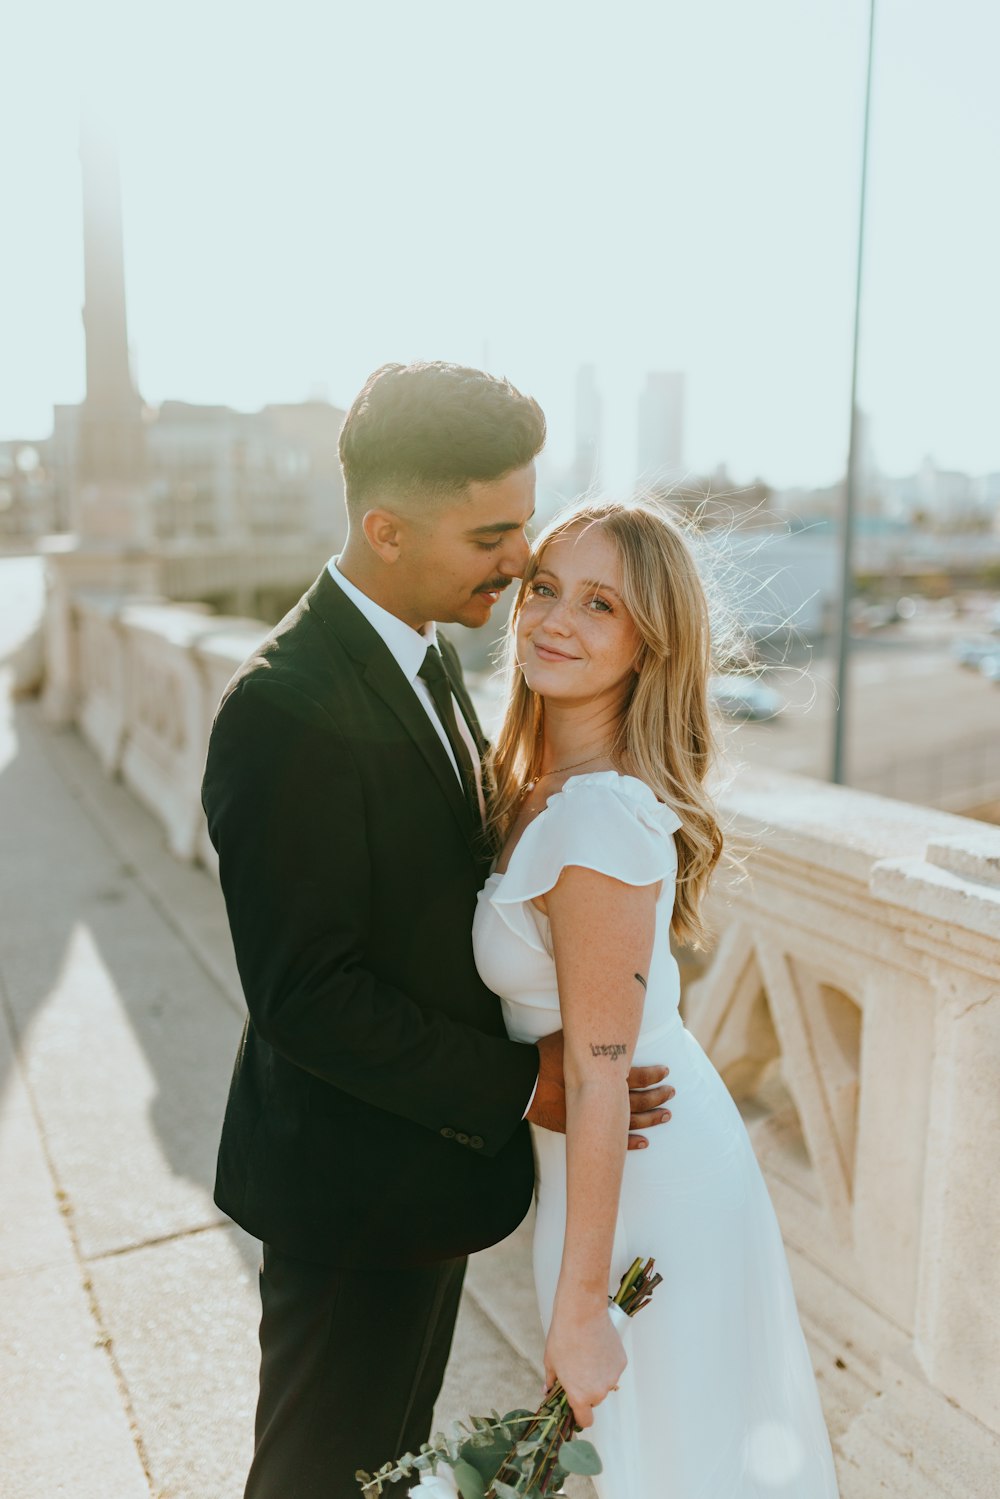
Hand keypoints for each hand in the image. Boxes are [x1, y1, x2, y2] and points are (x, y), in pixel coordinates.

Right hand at [526, 1034, 673, 1149]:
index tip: (667, 1072)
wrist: (523, 1084)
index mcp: (604, 1074)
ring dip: (651, 1119)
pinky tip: (644, 1142)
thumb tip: (601, 1015)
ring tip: (665, 1115)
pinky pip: (612, 1139)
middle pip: (640, 1099)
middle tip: (672, 1093)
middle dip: (658, 1096)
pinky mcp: (584, 1128)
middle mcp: (604, 1097)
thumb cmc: (544, 1058)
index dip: (655, 1074)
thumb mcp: (569, 1039)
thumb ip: (589, 1034)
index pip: (638, 1075)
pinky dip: (630, 1142)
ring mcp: (594, 1116)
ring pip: (631, 1120)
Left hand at [543, 1303, 625, 1429]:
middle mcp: (599, 1391)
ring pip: (606, 1383)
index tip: (577, 1408)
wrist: (581, 1313)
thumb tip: (547, 1390)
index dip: (580, 1416)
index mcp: (580, 1396)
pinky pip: (613, 1368)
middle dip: (587, 1389)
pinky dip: (607, 1362)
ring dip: (598, 1375)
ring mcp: (612, 1377)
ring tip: (588, 1354)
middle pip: (595, 1399)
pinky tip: (598, 1346)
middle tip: (579, 1370)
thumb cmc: (563, 1337)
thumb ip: (551, 1382)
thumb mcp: (551, 1362)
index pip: (585, 1420)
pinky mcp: (621, 1362)